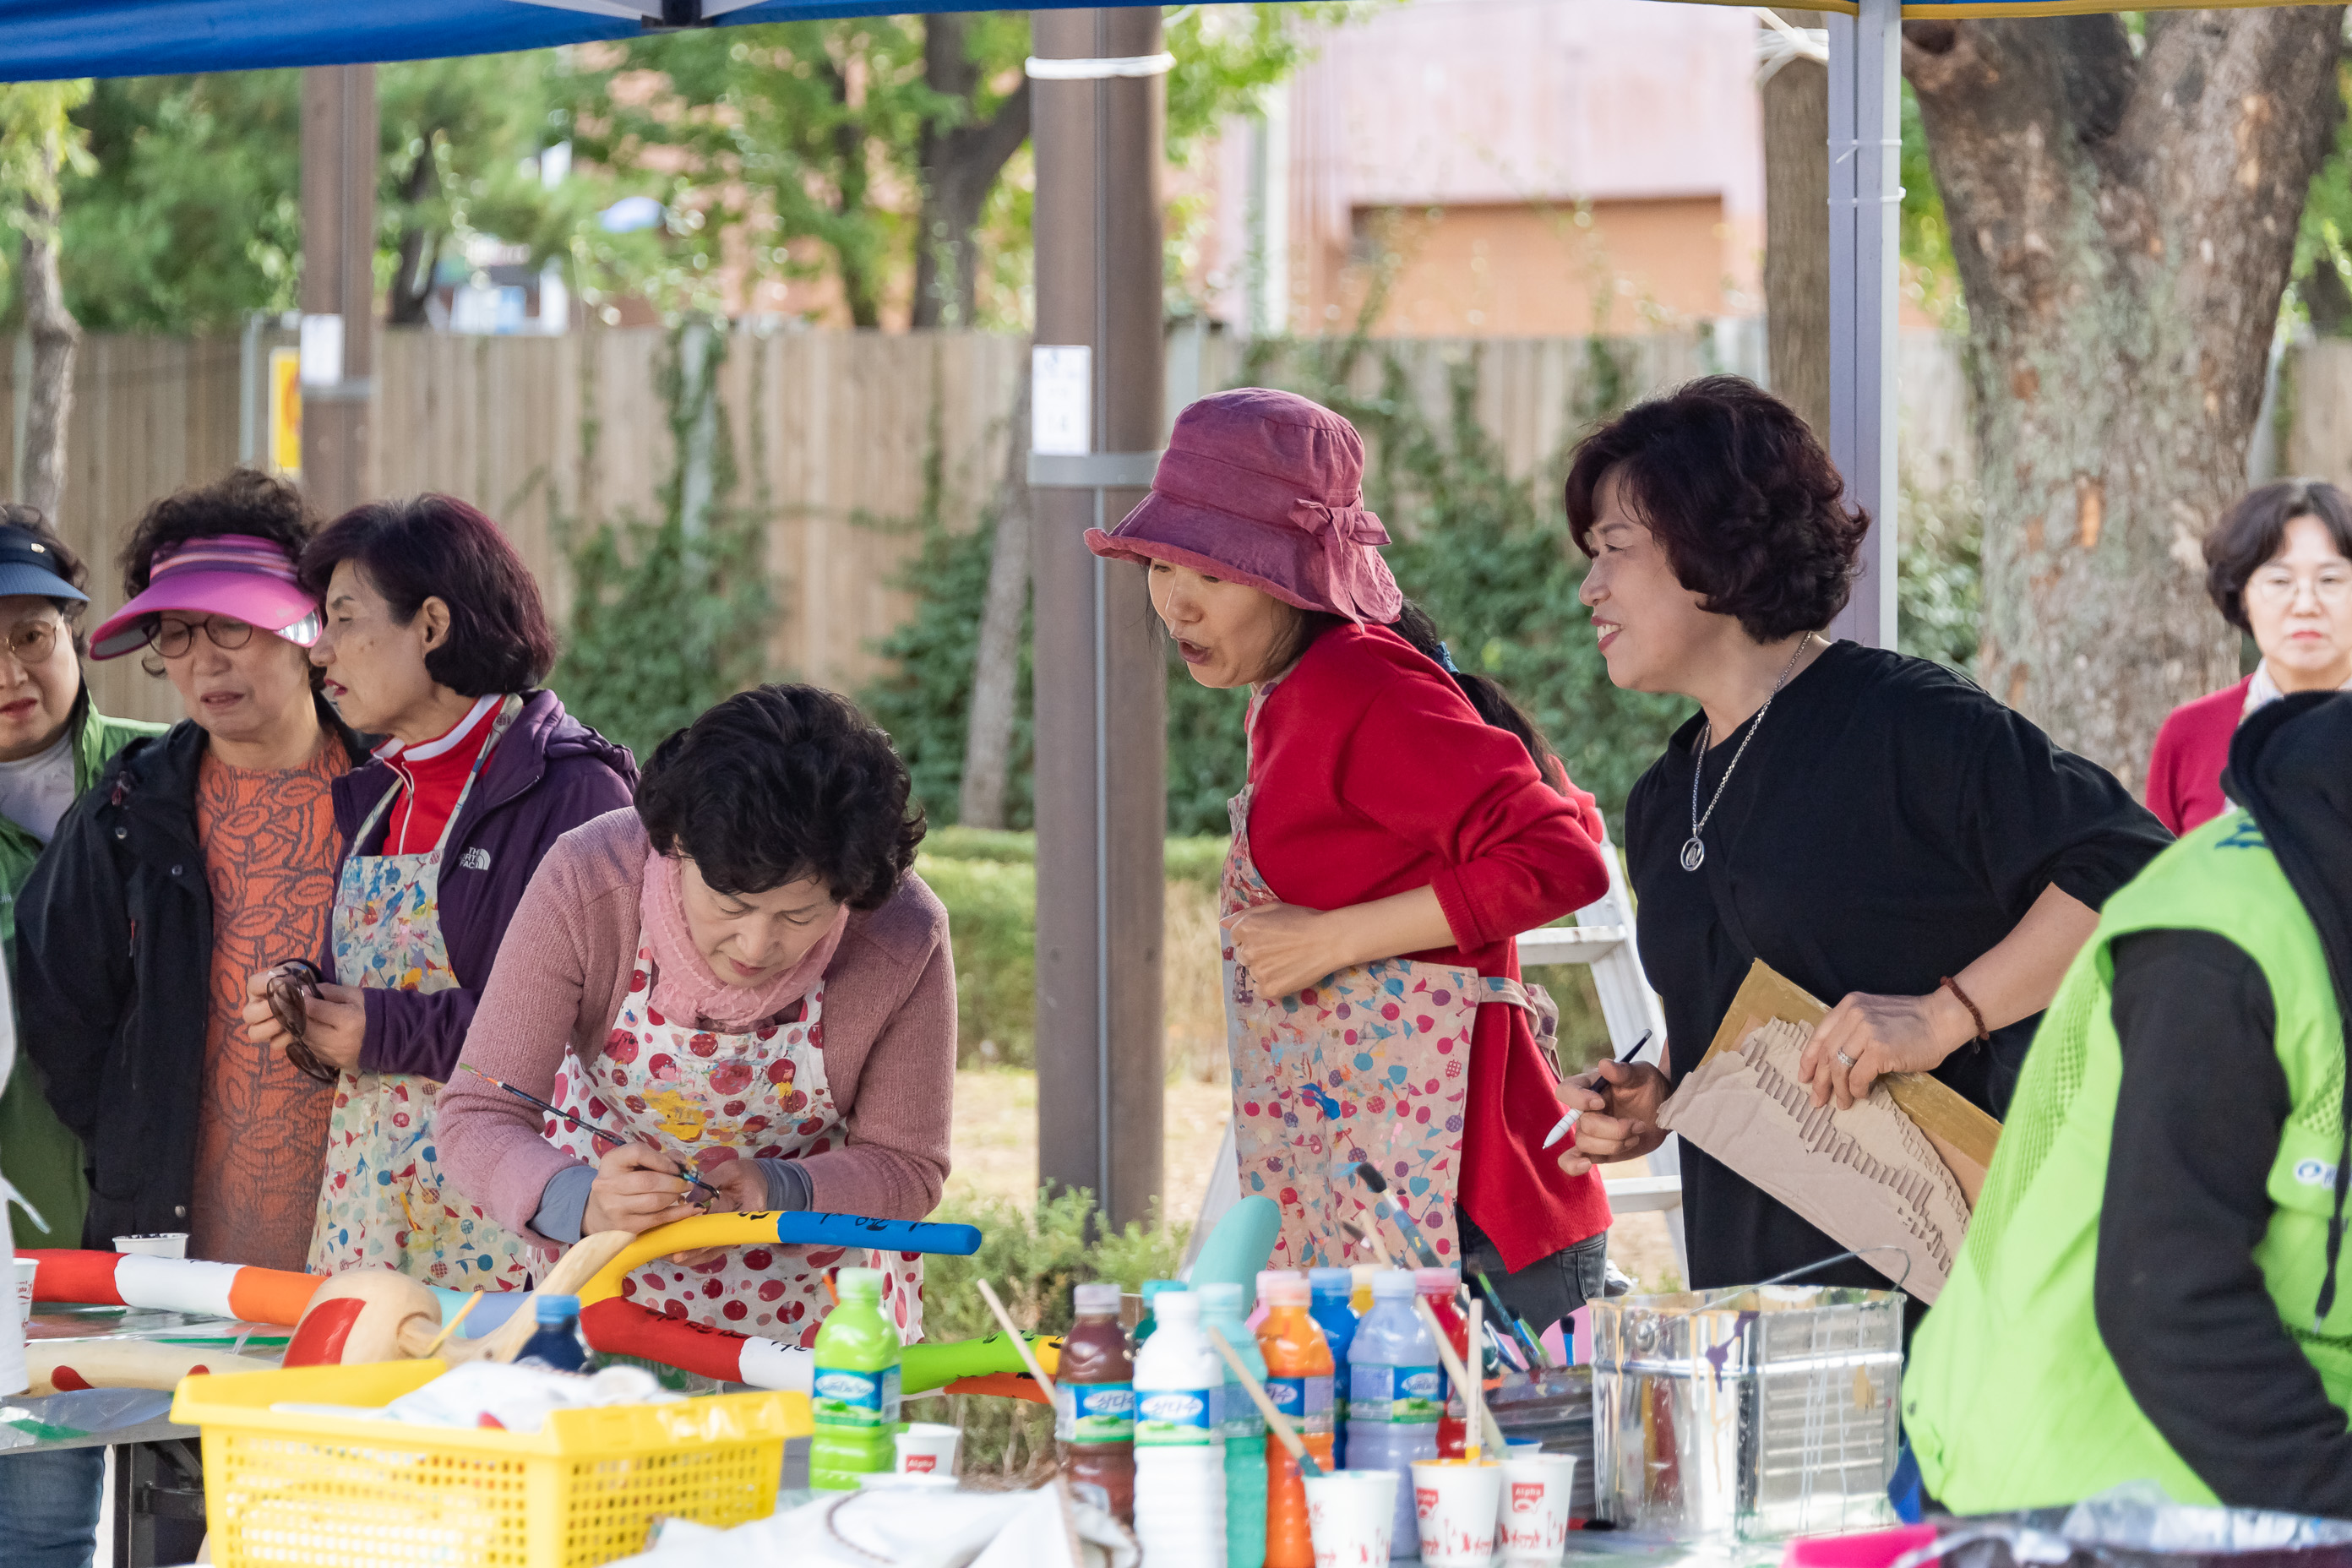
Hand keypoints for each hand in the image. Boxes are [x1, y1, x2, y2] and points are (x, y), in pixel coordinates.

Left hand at [242, 972, 366, 1071]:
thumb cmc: (373, 1011)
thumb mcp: (355, 995)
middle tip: (294, 1007)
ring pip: (306, 1042)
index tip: (296, 993)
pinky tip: (311, 1033)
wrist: (393, 1037)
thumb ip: (329, 991)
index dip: (301, 1000)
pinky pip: (312, 1052)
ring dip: (299, 1030)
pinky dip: (308, 1041)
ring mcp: (335, 1055)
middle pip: (305, 1028)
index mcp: (347, 1020)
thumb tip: (304, 990)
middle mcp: (338, 1040)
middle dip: (296, 1017)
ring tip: (301, 1019)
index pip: (313, 1009)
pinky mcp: (335, 1063)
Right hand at [581, 1142, 709, 1238]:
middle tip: (687, 1183)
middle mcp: (608, 1184)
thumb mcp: (634, 1165)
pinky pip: (658, 1218)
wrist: (599, 1214)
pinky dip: (680, 1213)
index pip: (637, 1153)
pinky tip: (692, 1208)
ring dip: (675, 1196)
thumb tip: (684, 1163)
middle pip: (649, 1181)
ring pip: (655, 1201)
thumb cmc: (623, 1183)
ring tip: (681, 1193)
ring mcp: (615, 1208)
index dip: (662, 1159)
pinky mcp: (625, 1226)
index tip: (675, 1167)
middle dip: (675, 1182)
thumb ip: (660, 1158)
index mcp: (610, 1162)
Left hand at [664, 1156, 770, 1266]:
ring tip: (665, 1254)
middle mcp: (741, 1230)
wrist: (759, 1180)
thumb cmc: (744, 1174)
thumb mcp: (729, 1170)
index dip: (700, 1245)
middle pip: (714, 1250)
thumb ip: (710, 1182)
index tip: (679, 1252)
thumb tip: (688, 1200)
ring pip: (710, 1253)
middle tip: (665, 1255)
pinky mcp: (725, 1234)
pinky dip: (692, 1250)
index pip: (721, 1234)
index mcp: (747, 1213)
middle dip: (689, 1256)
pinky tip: (674, 1248)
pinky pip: (709, 1247)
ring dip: (688, 1257)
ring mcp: (733, 1235)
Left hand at [1221, 901, 1340, 997]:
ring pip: (1252, 973)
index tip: (1271, 938)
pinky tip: (1285, 975)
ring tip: (1287, 961)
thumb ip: (1244, 915)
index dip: (1255, 938)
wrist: (1328, 940)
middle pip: (1243, 957)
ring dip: (1264, 970)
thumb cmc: (1302, 919)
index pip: (1237, 939)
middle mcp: (1247, 951)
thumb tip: (1223, 923)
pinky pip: (1259, 990)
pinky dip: (1270, 985)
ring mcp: (1257, 971)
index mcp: (1244, 929)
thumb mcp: (1273, 908)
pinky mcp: (1268, 989)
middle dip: (1257, 954)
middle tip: (1280, 950)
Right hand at [1555, 1060, 1668, 1175]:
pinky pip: (1573, 1161)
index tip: (1601, 1102)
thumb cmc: (1649, 1087)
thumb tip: (1604, 1065)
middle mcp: (1584, 1110)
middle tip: (1639, 1124)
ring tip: (1636, 1134)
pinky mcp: (1597, 1151)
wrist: (1663, 1111)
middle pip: (1583, 1125)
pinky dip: (1573, 1165)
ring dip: (1616, 1143)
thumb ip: (1623, 1071)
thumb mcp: (1641, 1074)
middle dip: (1614, 1129)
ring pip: (1586, 1144)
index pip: (1566, 1091)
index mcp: (1589, 1087)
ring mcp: (1590, 1132)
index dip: (1578, 1099)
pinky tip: (1585, 1166)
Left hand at [1800, 988, 1974, 1110]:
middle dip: (1820, 1081)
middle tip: (1818, 1099)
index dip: (1809, 1060)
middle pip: (1827, 1054)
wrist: (1942, 1019)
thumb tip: (1835, 1064)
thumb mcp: (1874, 1016)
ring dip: (1839, 1090)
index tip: (1804, 1077)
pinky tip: (1862, 1095)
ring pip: (1839, 1068)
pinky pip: (1858, 1077)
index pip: (1819, 1035)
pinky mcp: (1879, 1050)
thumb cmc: (1912, 1023)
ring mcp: (1866, 1032)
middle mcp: (1854, 1015)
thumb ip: (1853, 1031)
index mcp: (1849, 1006)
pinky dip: (1857, 1089)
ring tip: (1842, 1103)